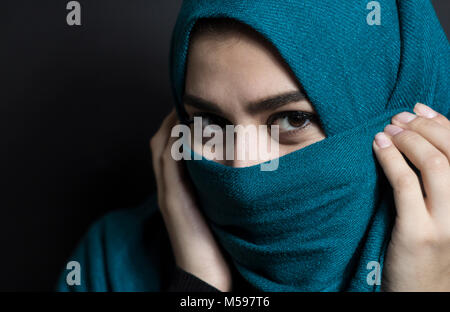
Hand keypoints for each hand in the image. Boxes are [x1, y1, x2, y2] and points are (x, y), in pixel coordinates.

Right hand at [150, 109, 231, 290]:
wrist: (208, 274)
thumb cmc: (219, 241)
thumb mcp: (220, 206)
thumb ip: (220, 186)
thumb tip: (240, 163)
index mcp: (180, 187)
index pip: (173, 146)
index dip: (180, 123)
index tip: (197, 106)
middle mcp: (170, 186)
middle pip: (162, 141)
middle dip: (174, 117)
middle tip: (189, 98)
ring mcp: (168, 192)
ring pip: (162, 148)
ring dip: (173, 124)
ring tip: (187, 105)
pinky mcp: (172, 200)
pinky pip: (168, 163)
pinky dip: (175, 143)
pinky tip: (187, 128)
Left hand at [373, 103, 449, 290]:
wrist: (424, 295)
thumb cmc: (434, 251)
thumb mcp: (447, 214)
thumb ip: (442, 182)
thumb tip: (424, 137)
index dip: (443, 123)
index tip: (419, 109)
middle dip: (423, 127)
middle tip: (398, 118)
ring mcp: (449, 223)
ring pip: (433, 163)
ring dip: (407, 139)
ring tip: (387, 130)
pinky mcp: (420, 233)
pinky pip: (405, 183)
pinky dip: (390, 158)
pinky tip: (378, 146)